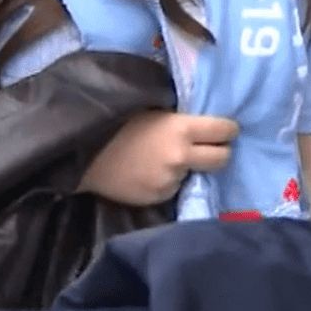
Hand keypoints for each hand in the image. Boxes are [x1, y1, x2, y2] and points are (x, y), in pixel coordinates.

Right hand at [79, 112, 239, 205]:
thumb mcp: (156, 112)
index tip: (223, 131)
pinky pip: (174, 188)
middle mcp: (181, 157)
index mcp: (182, 129)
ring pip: (195, 174)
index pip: (225, 131)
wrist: (83, 154)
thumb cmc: (119, 124)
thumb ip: (184, 121)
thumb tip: (210, 123)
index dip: (227, 130)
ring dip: (188, 168)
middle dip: (219, 152)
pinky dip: (169, 181)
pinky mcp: (158, 197)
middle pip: (223, 158)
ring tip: (163, 159)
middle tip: (208, 148)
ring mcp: (170, 180)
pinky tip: (150, 172)